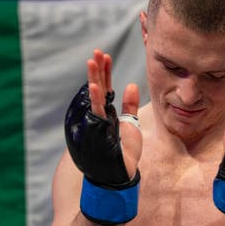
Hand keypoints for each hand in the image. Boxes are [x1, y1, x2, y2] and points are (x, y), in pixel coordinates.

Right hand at [86, 49, 141, 178]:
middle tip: (97, 52)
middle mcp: (100, 115)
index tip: (106, 55)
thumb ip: (129, 106)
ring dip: (94, 78)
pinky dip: (95, 98)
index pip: (106, 87)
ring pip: (95, 96)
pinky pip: (96, 112)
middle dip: (98, 70)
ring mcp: (97, 121)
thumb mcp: (131, 124)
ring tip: (93, 61)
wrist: (121, 173)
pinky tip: (94, 84)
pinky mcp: (97, 130)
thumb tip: (131, 85)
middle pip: (99, 88)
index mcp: (108, 112)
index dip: (106, 72)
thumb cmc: (125, 152)